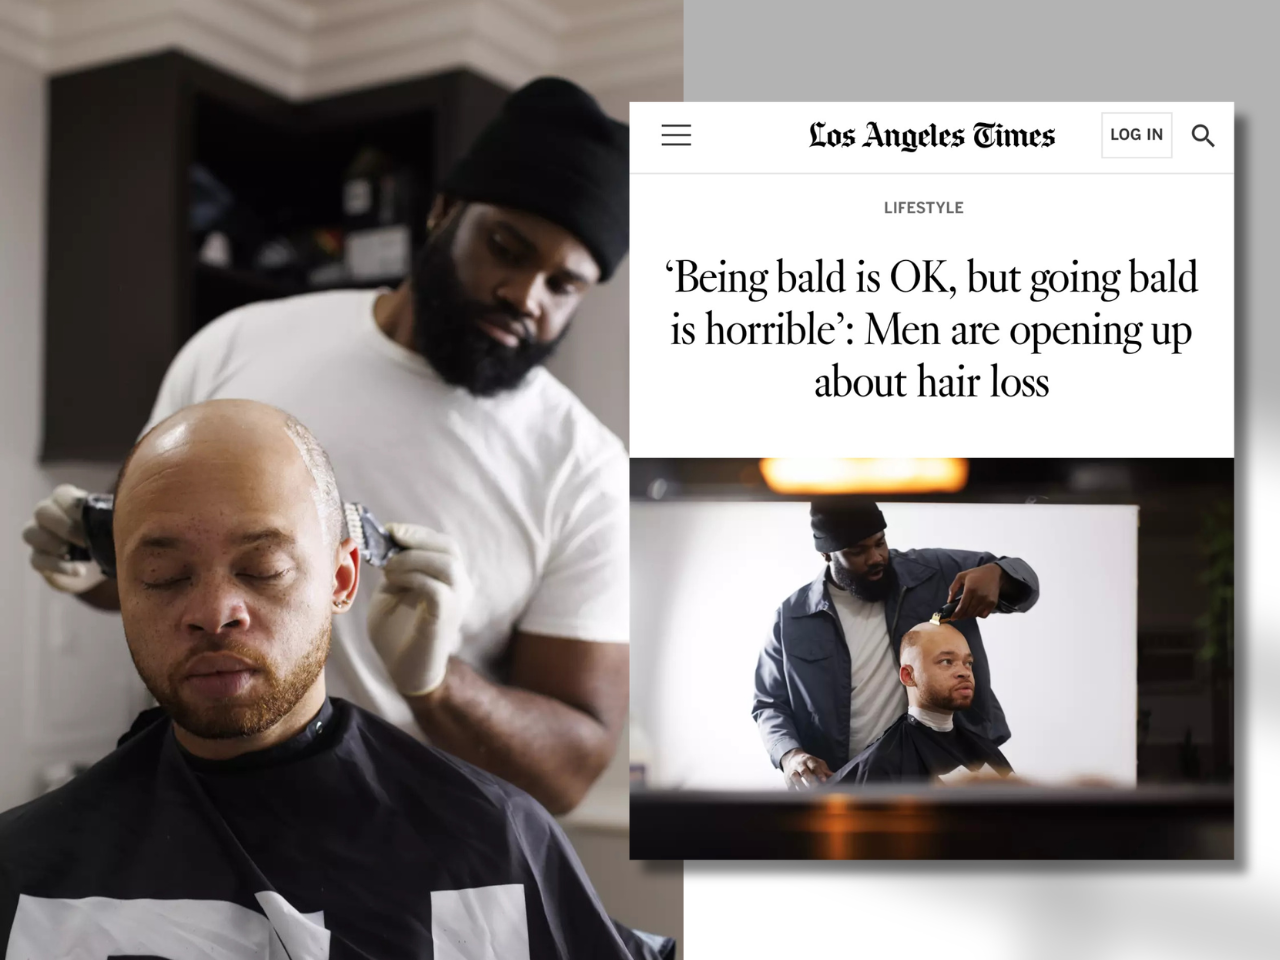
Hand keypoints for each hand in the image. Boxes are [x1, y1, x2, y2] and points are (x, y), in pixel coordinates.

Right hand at [22, 484, 105, 594]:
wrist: (103, 563)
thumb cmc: (109, 535)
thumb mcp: (113, 525)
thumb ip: (112, 519)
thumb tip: (122, 519)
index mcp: (67, 500)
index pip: (61, 494)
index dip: (74, 505)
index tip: (92, 518)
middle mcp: (48, 514)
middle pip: (42, 511)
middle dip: (66, 526)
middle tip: (87, 541)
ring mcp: (39, 536)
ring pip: (30, 533)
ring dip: (54, 544)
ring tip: (80, 555)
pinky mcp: (38, 559)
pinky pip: (37, 560)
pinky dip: (59, 566)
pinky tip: (79, 571)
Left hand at [366, 522, 473, 695]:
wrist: (404, 672)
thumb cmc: (396, 632)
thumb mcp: (390, 592)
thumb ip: (394, 570)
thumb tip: (388, 546)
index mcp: (449, 578)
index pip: (443, 544)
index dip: (417, 533)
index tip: (389, 530)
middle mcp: (460, 587)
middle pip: (449, 548)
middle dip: (417, 537)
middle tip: (390, 537)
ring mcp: (457, 602)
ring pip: (447, 564)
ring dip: (413, 558)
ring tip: (389, 568)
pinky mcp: (446, 618)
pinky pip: (437, 589)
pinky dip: (413, 578)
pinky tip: (394, 582)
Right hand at [781, 749, 832, 788]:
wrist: (791, 757)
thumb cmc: (807, 762)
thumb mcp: (817, 762)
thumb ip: (824, 770)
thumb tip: (833, 776)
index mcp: (808, 760)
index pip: (814, 766)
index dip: (819, 773)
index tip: (824, 780)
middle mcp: (799, 764)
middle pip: (804, 771)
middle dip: (810, 780)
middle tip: (816, 787)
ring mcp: (792, 771)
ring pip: (794, 777)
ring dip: (801, 785)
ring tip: (807, 793)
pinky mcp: (787, 778)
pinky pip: (789, 784)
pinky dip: (793, 790)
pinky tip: (799, 795)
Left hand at [946, 563, 1003, 618]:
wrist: (993, 572)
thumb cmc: (975, 574)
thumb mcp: (961, 576)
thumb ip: (953, 588)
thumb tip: (949, 601)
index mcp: (970, 589)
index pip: (962, 606)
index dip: (957, 614)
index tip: (952, 618)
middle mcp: (979, 596)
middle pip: (968, 612)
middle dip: (962, 616)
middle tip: (958, 616)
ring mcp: (987, 600)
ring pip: (975, 614)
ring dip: (969, 615)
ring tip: (965, 612)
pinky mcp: (993, 603)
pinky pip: (984, 615)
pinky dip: (978, 615)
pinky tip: (975, 610)